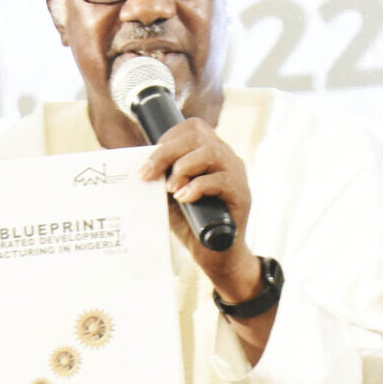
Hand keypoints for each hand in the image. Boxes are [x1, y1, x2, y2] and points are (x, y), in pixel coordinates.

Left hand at [140, 118, 262, 301]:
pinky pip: (222, 180)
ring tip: (170, 188)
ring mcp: (237, 175)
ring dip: (183, 168)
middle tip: (147, 174)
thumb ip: (161, 178)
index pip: (193, 128)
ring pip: (211, 153)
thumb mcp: (170, 194)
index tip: (149, 163)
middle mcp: (227, 158)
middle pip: (198, 137)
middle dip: (166, 154)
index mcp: (212, 152)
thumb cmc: (192, 222)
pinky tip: (184, 199)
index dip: (168, 139)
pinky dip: (198, 187)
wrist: (215, 256)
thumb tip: (140, 168)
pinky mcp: (242, 195)